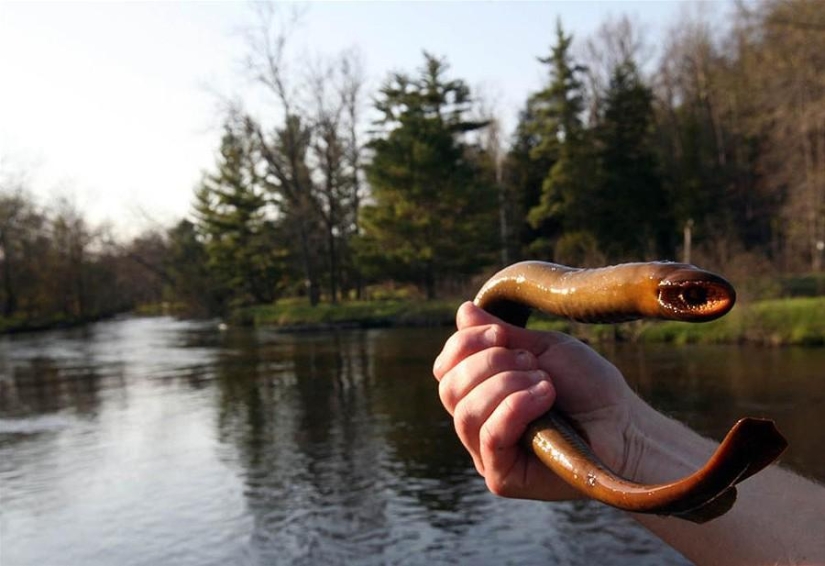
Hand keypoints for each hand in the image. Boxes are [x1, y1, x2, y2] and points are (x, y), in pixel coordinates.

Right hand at [433, 302, 643, 501]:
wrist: (624, 425)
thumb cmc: (588, 387)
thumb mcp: (542, 349)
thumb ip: (501, 334)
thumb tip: (464, 311)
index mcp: (480, 392)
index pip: (445, 368)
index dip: (463, 344)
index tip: (501, 334)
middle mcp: (477, 424)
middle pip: (449, 387)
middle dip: (490, 363)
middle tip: (533, 363)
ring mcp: (486, 453)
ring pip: (466, 412)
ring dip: (507, 385)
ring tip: (545, 384)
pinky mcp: (502, 477)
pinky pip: (489, 438)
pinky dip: (514, 409)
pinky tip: (544, 399)